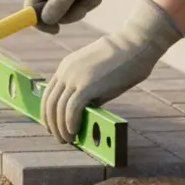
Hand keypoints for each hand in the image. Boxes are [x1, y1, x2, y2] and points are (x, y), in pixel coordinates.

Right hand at [25, 0, 124, 33]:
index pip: (30, 10)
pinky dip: (85, 0)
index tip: (57, 30)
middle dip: (70, 13)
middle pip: (51, 12)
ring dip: (82, 7)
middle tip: (87, 5)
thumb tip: (46, 20)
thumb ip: (58, 5)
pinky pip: (74, 1)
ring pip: (66, 8)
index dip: (40, 23)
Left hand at [41, 0, 184, 142]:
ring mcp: (75, 78)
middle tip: (59, 138)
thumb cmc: (122, 61)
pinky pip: (72, 109)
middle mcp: (65, 72)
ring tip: (67, 140)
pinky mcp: (87, 85)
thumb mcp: (96, 75)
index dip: (48, 113)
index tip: (53, 126)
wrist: (136, 45)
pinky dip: (70, 123)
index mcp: (65, 68)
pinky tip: (74, 131)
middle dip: (51, 124)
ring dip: (60, 127)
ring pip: (58, 108)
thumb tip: (83, 114)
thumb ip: (87, 91)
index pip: (48, 94)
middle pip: (50, 103)